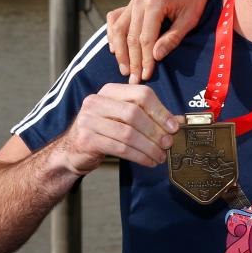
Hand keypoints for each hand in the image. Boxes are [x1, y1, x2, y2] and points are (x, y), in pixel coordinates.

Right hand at [55, 83, 182, 174]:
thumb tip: (178, 121)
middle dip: (155, 131)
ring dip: (149, 147)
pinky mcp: (86, 139)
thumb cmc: (104, 132)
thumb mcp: (125, 119)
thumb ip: (150, 117)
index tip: (173, 127)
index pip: (141, 94)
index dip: (161, 111)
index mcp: (110, 91)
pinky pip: (120, 148)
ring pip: (128, 133)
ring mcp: (88, 120)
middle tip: (168, 144)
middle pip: (135, 113)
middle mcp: (96, 102)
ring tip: (160, 156)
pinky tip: (148, 161)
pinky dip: (138, 156)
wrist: (73, 151)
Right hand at [107, 0, 230, 82]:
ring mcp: (133, 0)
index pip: (145, 38)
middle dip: (132, 61)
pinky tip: (114, 49)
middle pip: (130, 36)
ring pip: (119, 29)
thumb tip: (156, 56)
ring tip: (125, 70)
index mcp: (155, 4)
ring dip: (119, 51)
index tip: (146, 77)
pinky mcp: (132, 2)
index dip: (145, 60)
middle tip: (133, 80)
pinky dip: (112, 34)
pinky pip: (115, 19)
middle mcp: (139, 1)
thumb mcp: (189, 19)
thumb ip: (173, 37)